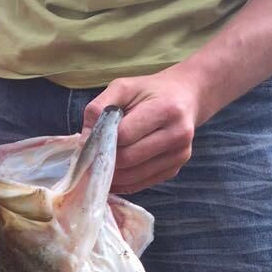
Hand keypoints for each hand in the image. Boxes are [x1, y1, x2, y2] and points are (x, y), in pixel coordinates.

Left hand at [81, 66, 202, 193]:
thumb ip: (99, 108)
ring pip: (133, 177)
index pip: (124, 135)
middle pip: (128, 159)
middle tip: (90, 157)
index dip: (103, 140)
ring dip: (112, 175)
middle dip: (105, 160)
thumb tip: (84, 141)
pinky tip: (113, 173)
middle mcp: (178, 134)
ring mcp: (179, 155)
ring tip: (99, 165)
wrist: (186, 97)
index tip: (89, 141)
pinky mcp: (175, 169)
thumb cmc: (150, 91)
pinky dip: (123, 182)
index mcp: (166, 109)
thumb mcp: (123, 87)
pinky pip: (141, 184)